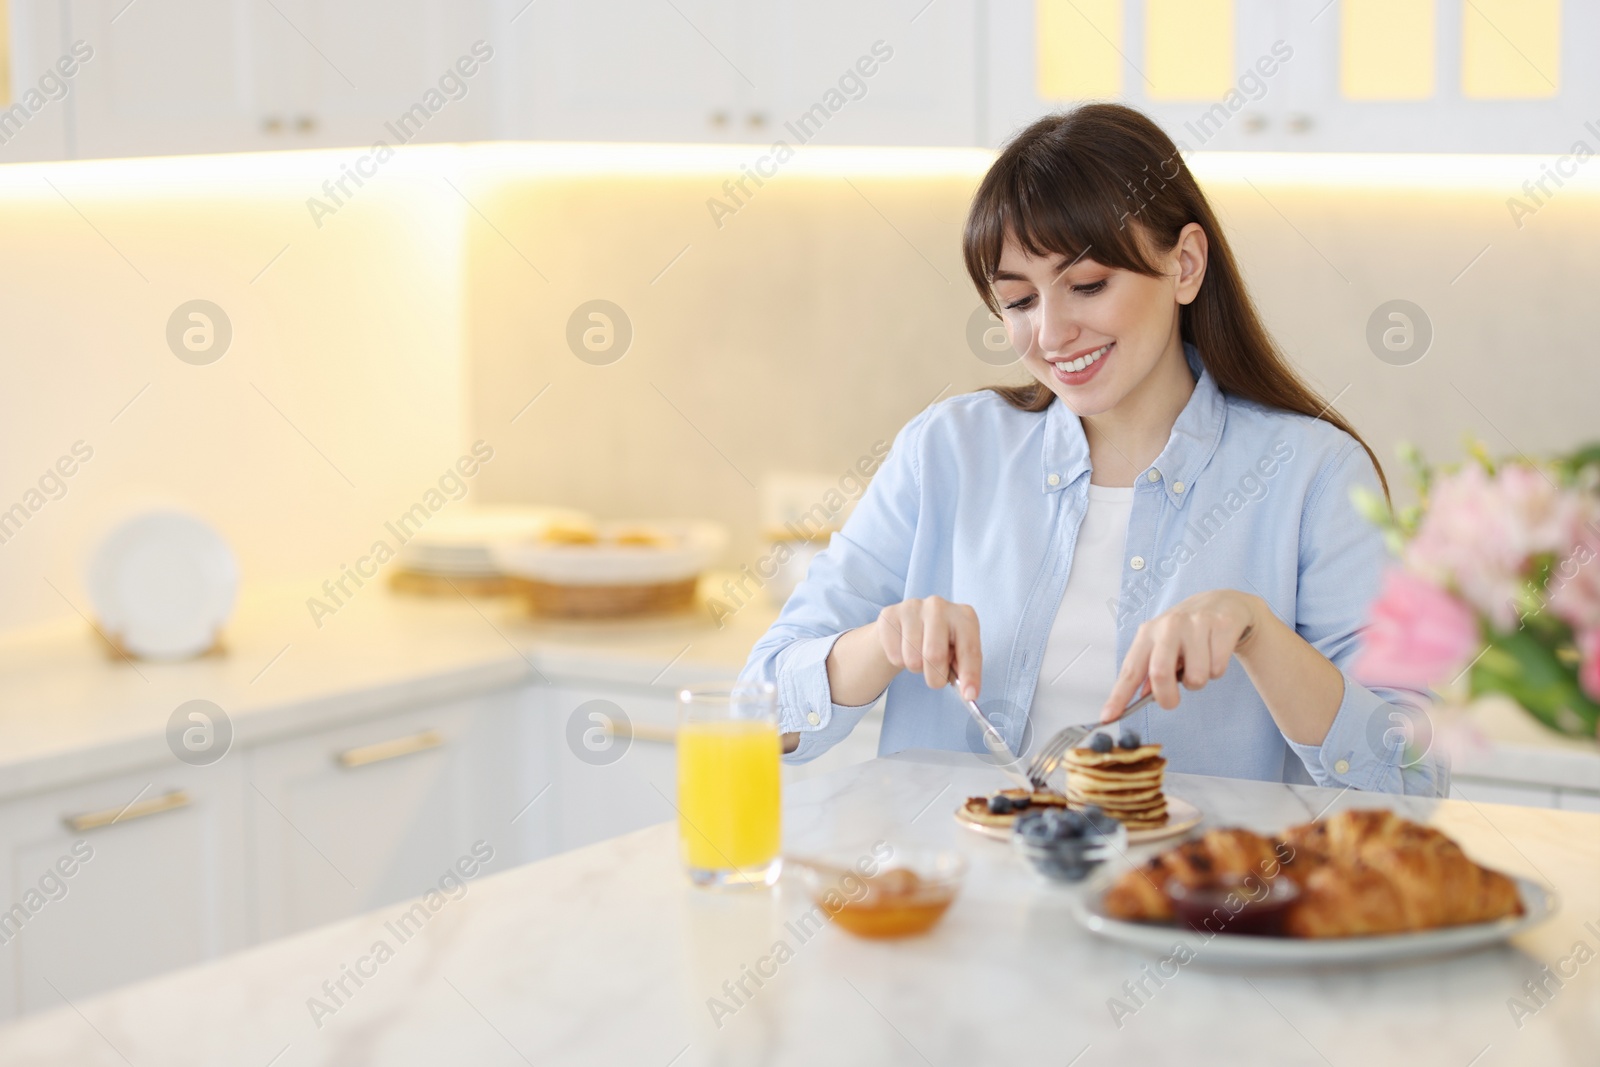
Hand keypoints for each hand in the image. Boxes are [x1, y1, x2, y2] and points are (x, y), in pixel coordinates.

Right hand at [875, 597, 982, 700]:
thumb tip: (968, 693)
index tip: (969, 695)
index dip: (970, 675)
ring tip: (920, 656)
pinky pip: (894, 655)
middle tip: (936, 679)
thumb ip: (964, 670)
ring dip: (917, 668)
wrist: (908, 623)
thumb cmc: (941, 641)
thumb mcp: (958, 652)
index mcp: (964, 615)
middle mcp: (939, 606)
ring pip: (912, 659)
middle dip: (935, 677)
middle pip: (935, 655)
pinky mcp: (889, 615)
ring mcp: (912, 607)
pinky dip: (900, 661)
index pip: (969, 649)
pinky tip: (904, 649)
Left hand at [1099, 590, 1260, 721]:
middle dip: (1167, 697)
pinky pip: (1218, 668)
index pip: (1130, 670)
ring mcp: (1196, 624)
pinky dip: (1217, 670)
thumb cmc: (1186, 632)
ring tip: (1199, 664)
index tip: (1108, 717)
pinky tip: (1214, 653)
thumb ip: (1150, 671)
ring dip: (1198, 681)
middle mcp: (1168, 625)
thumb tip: (1142, 697)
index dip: (1118, 696)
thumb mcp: (1163, 645)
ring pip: (1196, 677)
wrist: (1221, 602)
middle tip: (1172, 701)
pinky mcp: (1221, 625)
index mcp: (1148, 633)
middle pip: (1160, 673)